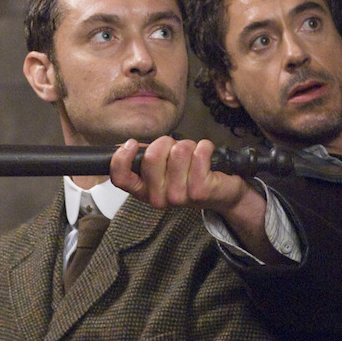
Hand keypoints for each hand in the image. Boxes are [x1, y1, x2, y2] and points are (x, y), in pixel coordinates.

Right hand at [109, 136, 249, 212]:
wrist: (220, 193)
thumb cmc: (188, 176)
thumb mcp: (161, 169)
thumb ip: (143, 158)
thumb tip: (123, 145)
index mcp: (143, 191)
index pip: (121, 178)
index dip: (122, 158)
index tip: (132, 143)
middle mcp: (158, 198)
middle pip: (151, 156)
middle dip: (166, 142)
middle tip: (175, 149)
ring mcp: (178, 196)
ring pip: (178, 151)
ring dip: (188, 145)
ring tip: (193, 156)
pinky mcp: (200, 191)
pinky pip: (199, 153)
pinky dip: (205, 147)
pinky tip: (207, 155)